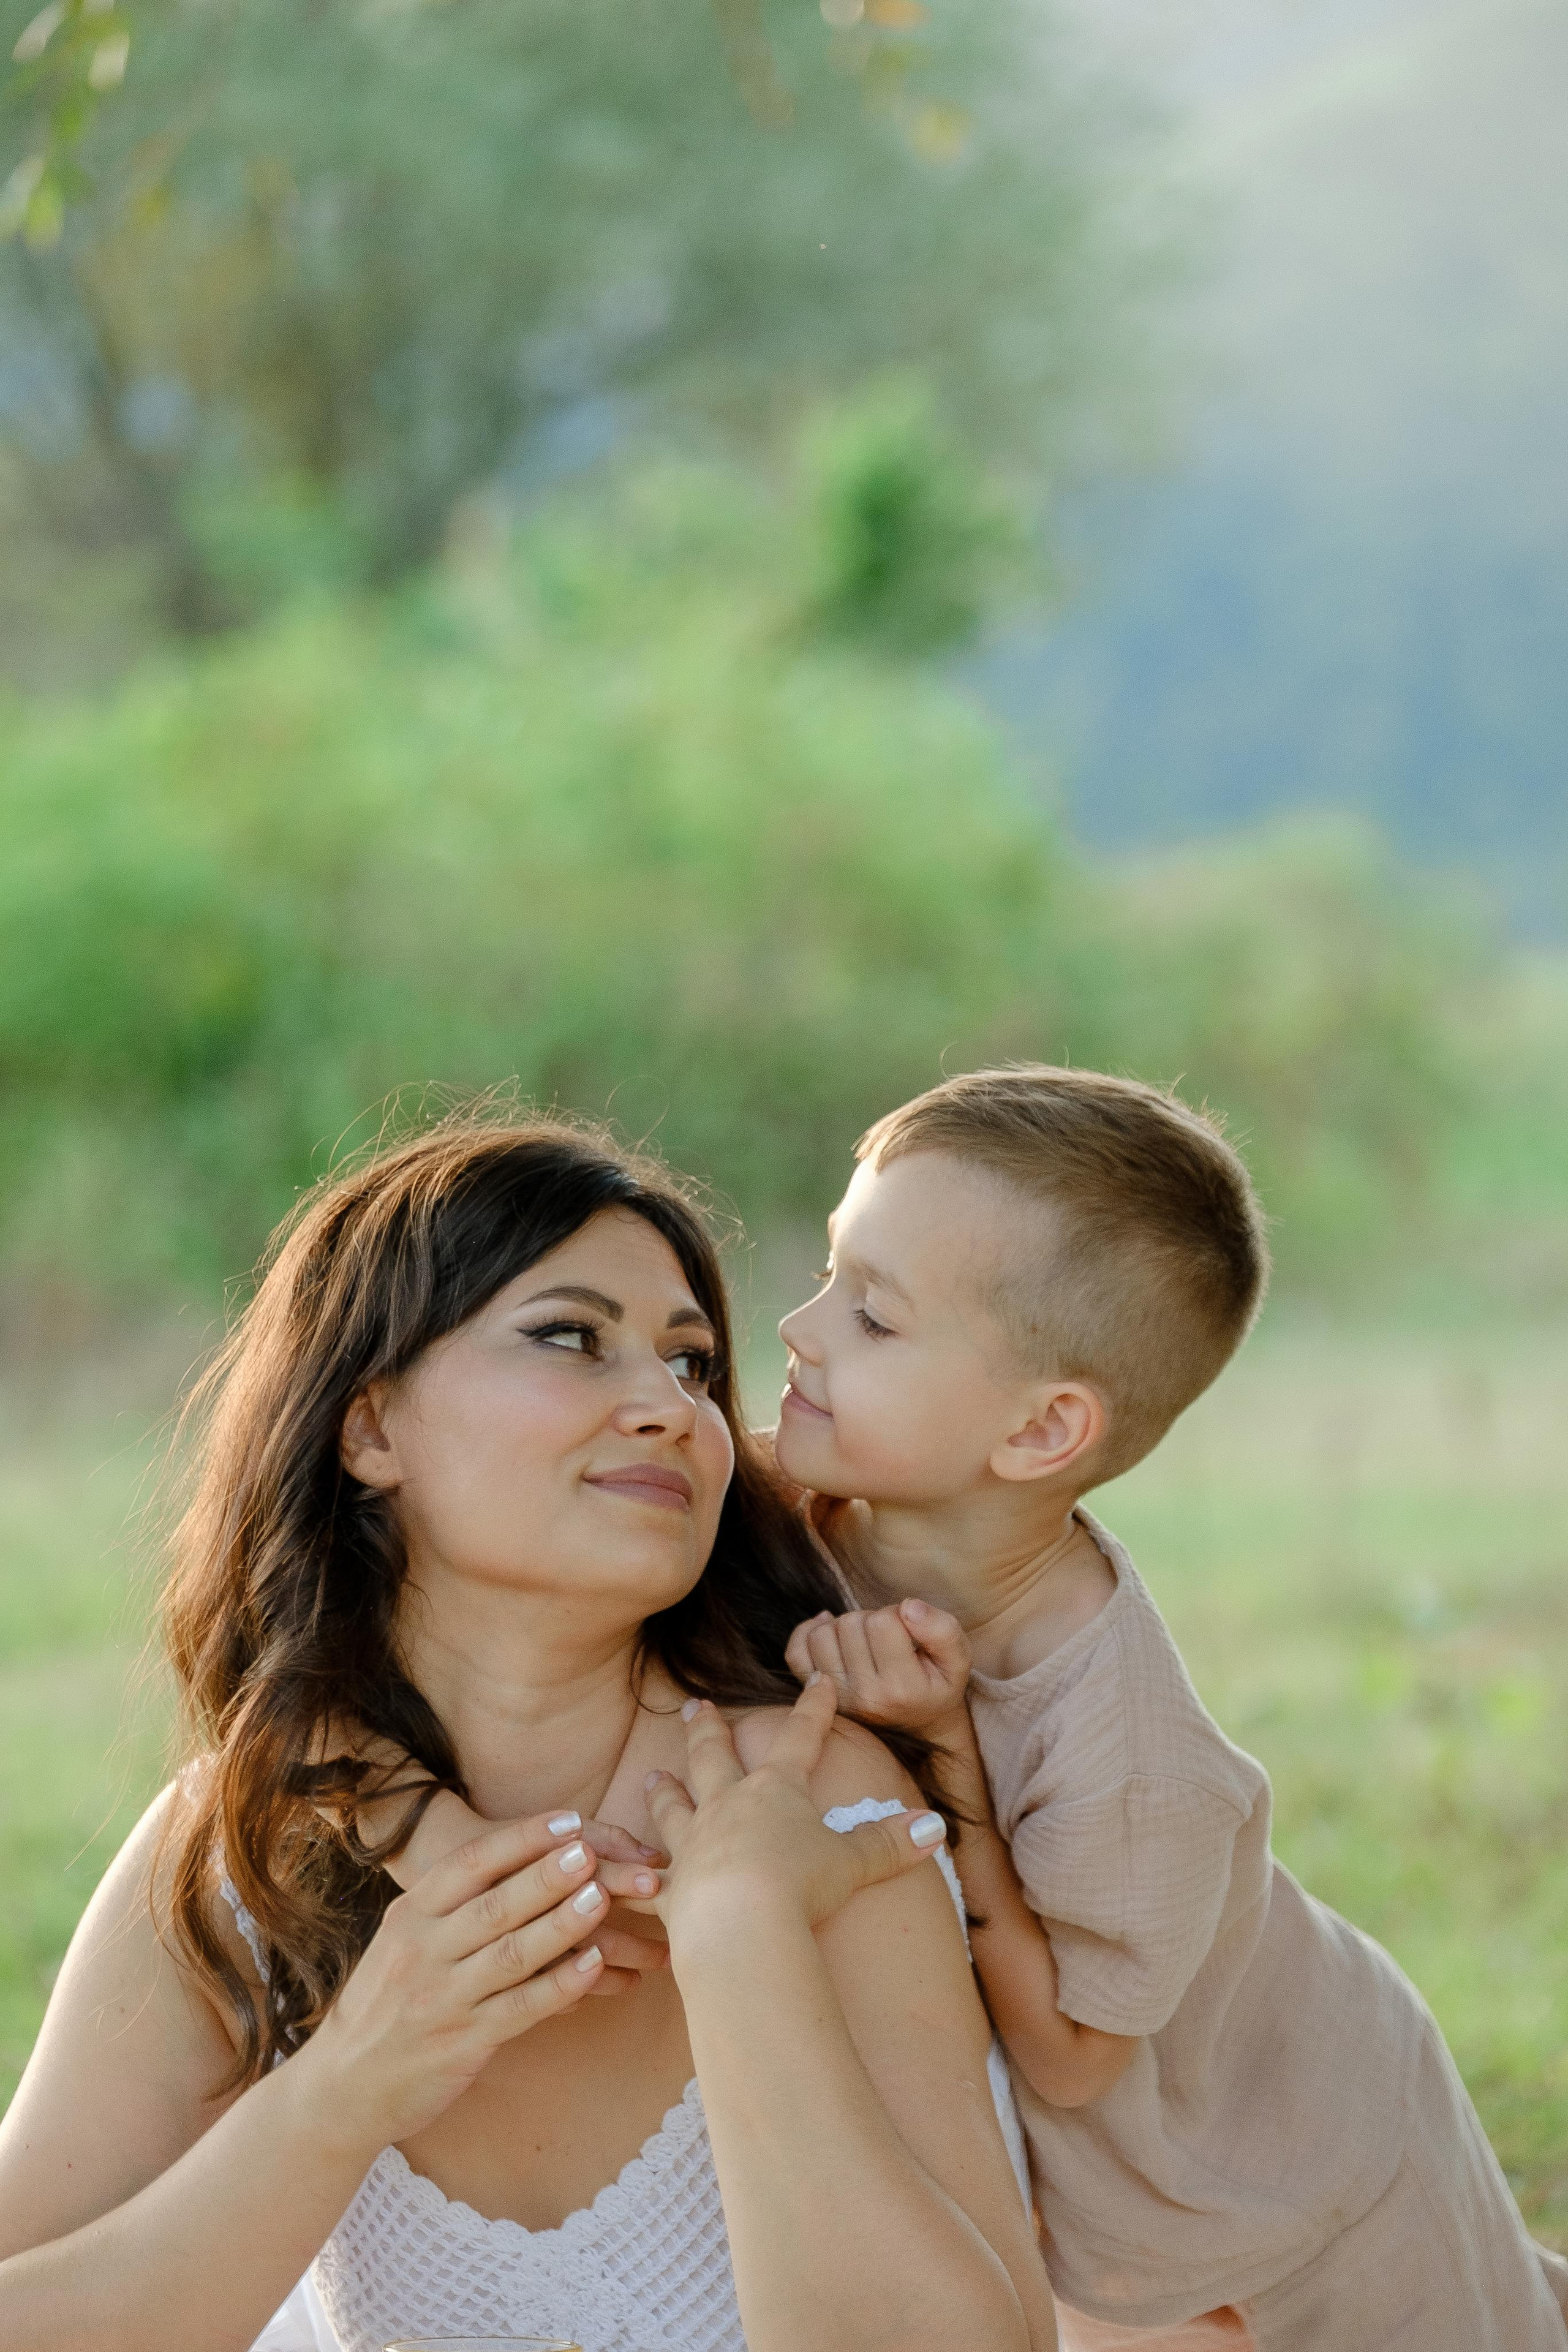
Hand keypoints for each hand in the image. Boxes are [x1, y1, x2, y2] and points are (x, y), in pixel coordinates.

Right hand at [305, 1814, 662, 2143]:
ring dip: (561, 1925)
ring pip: (511, 1955)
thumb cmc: (387, 2001)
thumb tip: (522, 1860)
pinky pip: (519, 2009)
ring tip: (603, 1897)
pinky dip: (560, 1986)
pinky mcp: (463, 2042)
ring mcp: (442, 1999)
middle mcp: (423, 1951)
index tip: (570, 1819)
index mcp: (410, 1915)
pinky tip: (594, 1966)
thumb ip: (450, 1906)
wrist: (344, 2085)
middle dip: (546, 1875)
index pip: (469, 1864)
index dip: (522, 1839)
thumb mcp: (403, 1940)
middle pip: (494, 1905)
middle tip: (591, 1850)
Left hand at [644, 1675, 948, 1952]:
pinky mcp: (671, 1892)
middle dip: (708, 1729)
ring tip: (651, 1778)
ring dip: (663, 1794)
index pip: (800, 1738)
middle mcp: (727, 1808)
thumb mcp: (855, 1862)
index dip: (813, 1710)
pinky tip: (612, 1881)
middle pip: (715, 1757)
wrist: (743, 1924)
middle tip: (693, 1705)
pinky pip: (643, 1886)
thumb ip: (890, 1843)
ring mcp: (693, 1846)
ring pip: (672, 1810)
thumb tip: (937, 1826)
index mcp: (775, 1792)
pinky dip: (628, 1883)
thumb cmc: (802, 1886)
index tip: (818, 1681)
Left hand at [784, 1598, 972, 1735]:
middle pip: (851, 1623)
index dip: (897, 1613)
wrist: (919, 1724)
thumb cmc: (937, 1683)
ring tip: (867, 1640)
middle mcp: (864, 1697)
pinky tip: (832, 1631)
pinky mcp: (816, 1696)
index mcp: (901, 1688)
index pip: (883, 1621)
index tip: (909, 1629)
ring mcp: (836, 1698)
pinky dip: (810, 1632)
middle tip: (889, 1637)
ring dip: (844, 1626)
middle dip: (870, 1619)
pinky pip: (796, 1651)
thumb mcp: (957, 1659)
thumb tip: (909, 1606)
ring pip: (823, 1633)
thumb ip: (942, 1629)